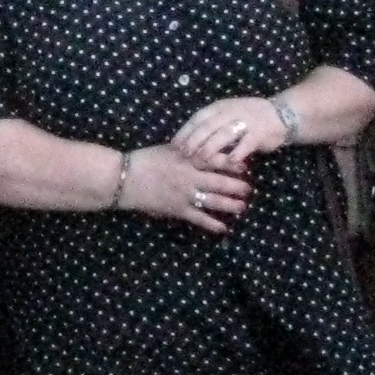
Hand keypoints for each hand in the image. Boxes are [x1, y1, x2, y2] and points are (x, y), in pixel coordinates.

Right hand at [121, 140, 254, 234]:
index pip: (215, 160)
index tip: (245, 167)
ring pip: (212, 201)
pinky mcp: (176, 209)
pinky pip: (198, 218)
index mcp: (187, 159)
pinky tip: (223, 228)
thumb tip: (204, 145)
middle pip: (219, 182)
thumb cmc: (145, 160)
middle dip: (236, 186)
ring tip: (242, 207)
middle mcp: (189, 177)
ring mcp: (184, 194)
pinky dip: (212, 224)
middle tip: (249, 189)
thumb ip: (187, 149)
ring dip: (229, 205)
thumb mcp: (168, 149)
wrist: (124, 178)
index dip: (232, 164)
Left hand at [174, 97, 288, 169]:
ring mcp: (246, 121)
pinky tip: (230, 163)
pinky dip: (238, 152)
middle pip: (208, 126)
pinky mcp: (259, 132)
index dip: (185, 131)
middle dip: (194, 140)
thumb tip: (187, 141)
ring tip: (201, 159)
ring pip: (224, 134)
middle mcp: (231, 111)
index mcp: (220, 107)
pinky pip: (246, 143)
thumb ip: (211, 126)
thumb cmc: (249, 118)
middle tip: (183, 154)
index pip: (198, 118)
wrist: (282, 114)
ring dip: (211, 147)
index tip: (174, 145)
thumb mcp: (227, 115)